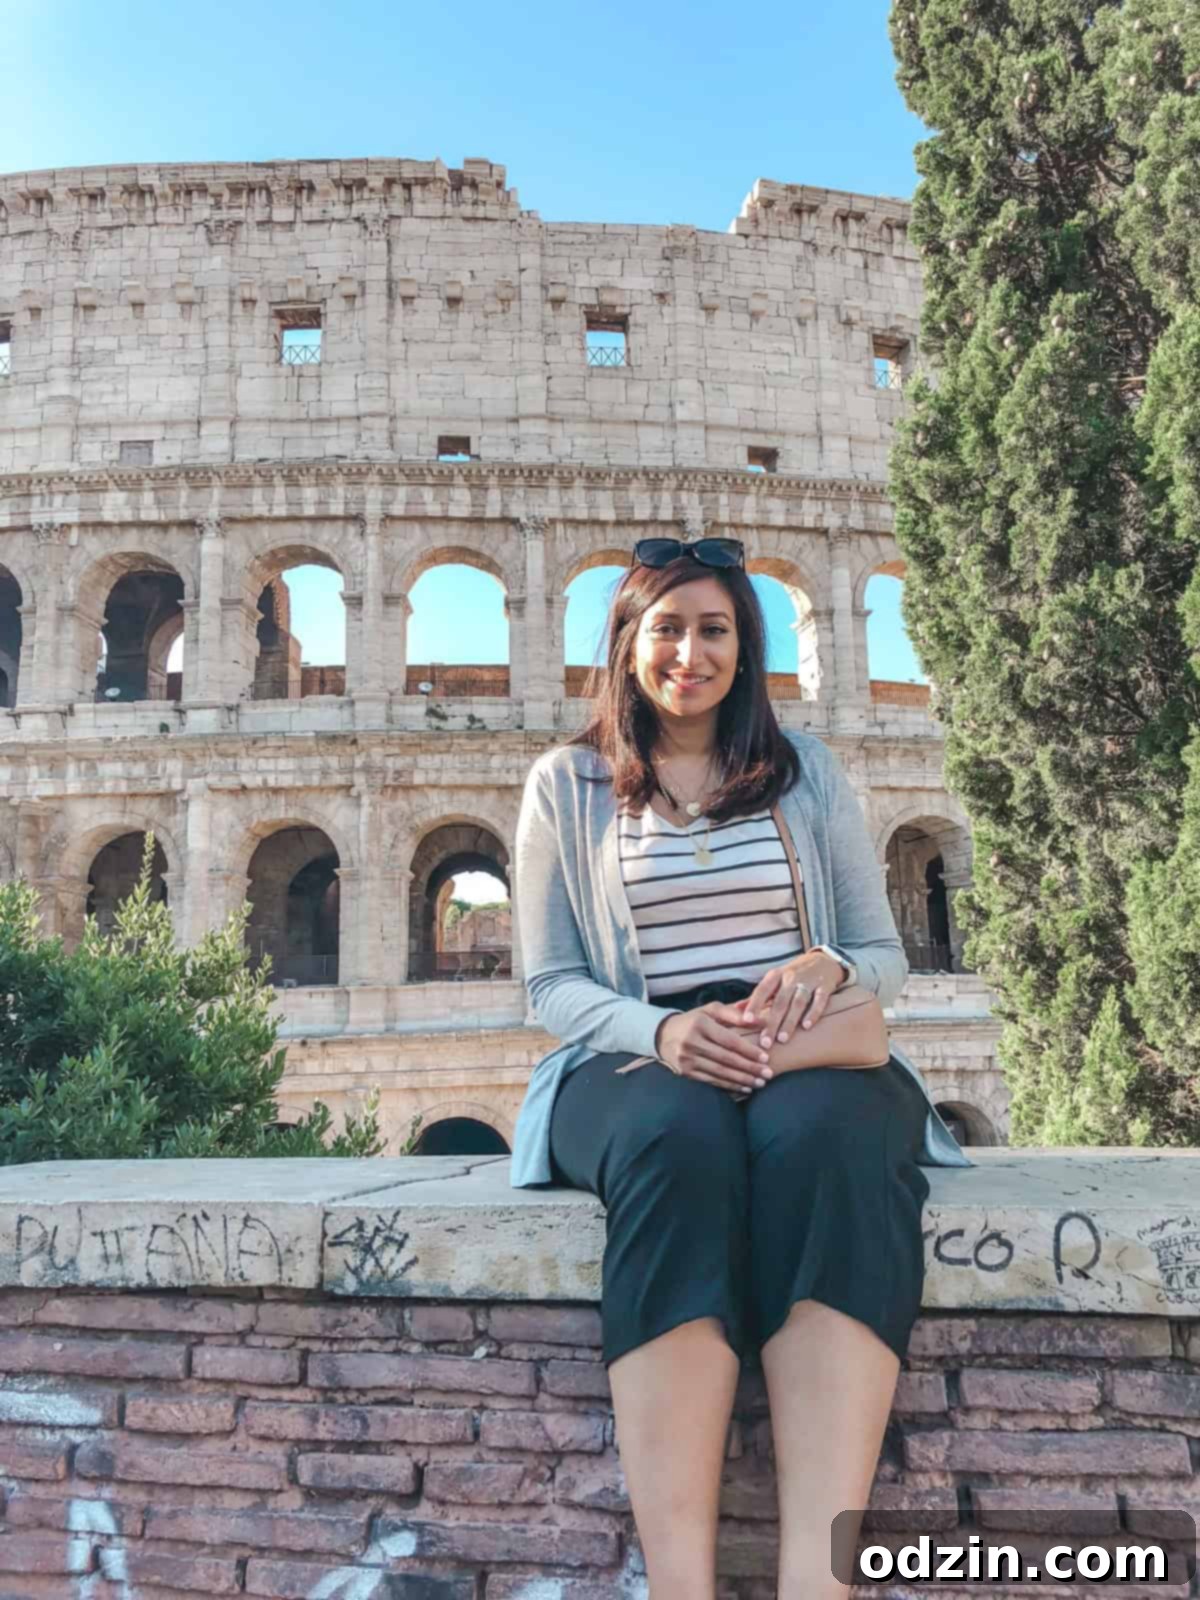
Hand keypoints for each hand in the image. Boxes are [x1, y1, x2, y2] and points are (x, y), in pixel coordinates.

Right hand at [654, 1002, 773, 1092]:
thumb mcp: (711, 1010)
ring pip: (720, 1072)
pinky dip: (729, 1086)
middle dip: (750, 1068)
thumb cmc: (695, 1020)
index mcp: (700, 1024)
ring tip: (760, 1083)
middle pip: (726, 1058)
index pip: (729, 1040)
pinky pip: (711, 1081)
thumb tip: (761, 1019)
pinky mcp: (685, 1072)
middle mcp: (691, 1041)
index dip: (748, 1050)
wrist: (664, 1034)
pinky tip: (744, 1088)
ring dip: (742, 1079)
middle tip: (768, 1074)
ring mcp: (686, 1059)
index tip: (766, 1057)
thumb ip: (735, 1013)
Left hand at [736, 951, 846, 1051]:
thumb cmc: (793, 975)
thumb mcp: (774, 981)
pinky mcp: (825, 986)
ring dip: (790, 1021)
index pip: (762, 991)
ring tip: (783, 1039)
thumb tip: (735, 1010)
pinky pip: (819, 1000)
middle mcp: (791, 977)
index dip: (754, 1005)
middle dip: (771, 1023)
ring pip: (798, 1002)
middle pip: (779, 1002)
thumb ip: (756, 997)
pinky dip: (813, 1013)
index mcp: (775, 976)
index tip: (746, 1021)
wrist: (823, 960)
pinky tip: (806, 1026)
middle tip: (765, 1042)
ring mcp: (808, 981)